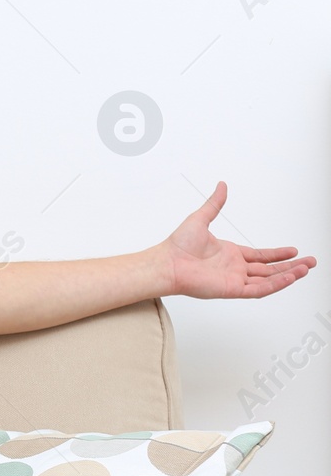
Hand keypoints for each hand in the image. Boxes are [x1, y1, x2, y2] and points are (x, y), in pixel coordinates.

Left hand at [161, 181, 315, 299]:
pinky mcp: (231, 289)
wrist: (167, 262)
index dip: (277, 254)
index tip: (293, 251)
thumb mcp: (200, 218)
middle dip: (290, 266)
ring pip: (268, 280)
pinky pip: (258, 289)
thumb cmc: (177, 245)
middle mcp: (234, 268)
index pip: (260, 256)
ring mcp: (234, 279)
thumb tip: (222, 186)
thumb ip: (215, 204)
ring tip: (306, 269)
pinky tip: (289, 277)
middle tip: (309, 262)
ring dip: (287, 275)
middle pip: (269, 269)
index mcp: (229, 254)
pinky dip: (275, 284)